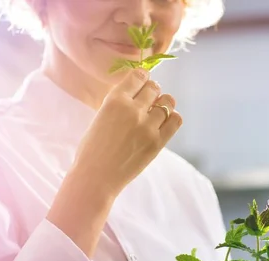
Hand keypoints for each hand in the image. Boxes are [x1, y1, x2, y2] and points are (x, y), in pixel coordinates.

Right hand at [71, 68, 181, 195]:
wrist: (96, 177)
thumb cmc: (92, 149)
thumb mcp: (100, 117)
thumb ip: (119, 104)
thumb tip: (137, 94)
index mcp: (115, 100)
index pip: (138, 76)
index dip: (142, 77)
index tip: (143, 81)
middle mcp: (133, 110)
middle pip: (154, 87)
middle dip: (152, 90)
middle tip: (149, 99)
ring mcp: (147, 126)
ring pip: (168, 102)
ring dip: (164, 103)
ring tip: (158, 110)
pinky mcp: (157, 142)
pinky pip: (175, 121)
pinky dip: (173, 118)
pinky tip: (165, 122)